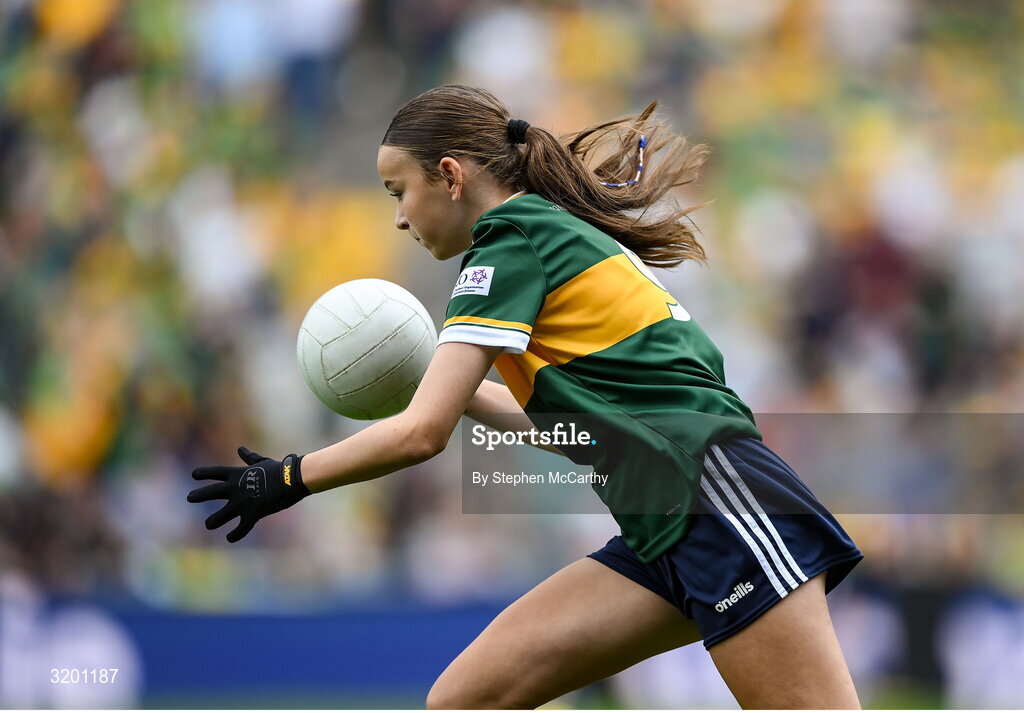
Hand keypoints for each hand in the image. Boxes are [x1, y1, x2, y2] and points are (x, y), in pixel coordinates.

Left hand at [188, 446, 309, 541]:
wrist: (291, 479)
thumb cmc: (279, 469)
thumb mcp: (261, 462)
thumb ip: (249, 458)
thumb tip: (240, 449)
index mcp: (237, 474)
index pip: (216, 473)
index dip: (203, 473)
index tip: (193, 475)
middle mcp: (234, 489)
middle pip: (210, 492)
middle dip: (198, 495)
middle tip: (189, 497)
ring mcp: (241, 503)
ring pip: (220, 516)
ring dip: (213, 521)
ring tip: (209, 524)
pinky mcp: (251, 514)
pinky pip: (240, 528)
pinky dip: (235, 534)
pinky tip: (230, 538)